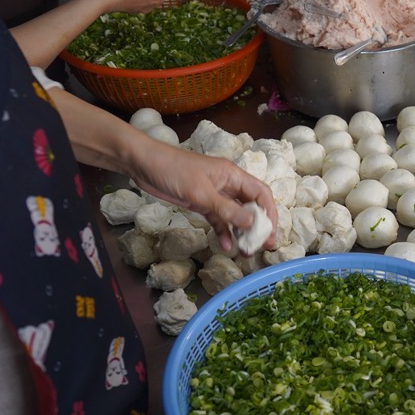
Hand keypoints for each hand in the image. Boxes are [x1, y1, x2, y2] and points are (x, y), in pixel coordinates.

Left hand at [127, 140, 277, 252]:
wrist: (143, 163)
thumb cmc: (174, 170)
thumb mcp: (201, 192)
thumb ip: (226, 209)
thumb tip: (251, 224)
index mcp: (233, 175)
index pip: (260, 194)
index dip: (269, 213)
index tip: (270, 232)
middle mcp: (228, 184)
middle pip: (251, 206)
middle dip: (258, 226)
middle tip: (262, 246)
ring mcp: (215, 194)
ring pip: (235, 215)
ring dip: (240, 232)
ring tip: (245, 251)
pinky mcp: (201, 202)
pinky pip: (217, 219)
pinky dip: (222, 231)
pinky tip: (225, 245)